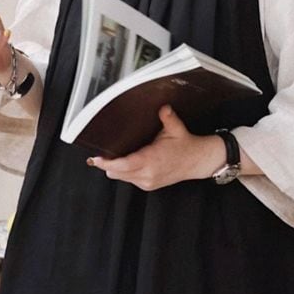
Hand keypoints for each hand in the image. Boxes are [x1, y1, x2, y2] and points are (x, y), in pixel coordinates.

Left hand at [87, 106, 226, 190]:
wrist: (197, 162)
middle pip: (118, 173)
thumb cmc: (186, 146)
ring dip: (115, 168)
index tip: (97, 157)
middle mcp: (148, 174)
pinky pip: (129, 179)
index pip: (124, 165)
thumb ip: (168, 117)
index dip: (108, 162)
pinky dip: (124, 172)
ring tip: (110, 157)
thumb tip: (163, 107)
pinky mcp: (148, 185)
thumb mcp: (177, 129)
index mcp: (152, 160)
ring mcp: (147, 182)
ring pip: (121, 177)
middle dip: (108, 164)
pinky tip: (124, 162)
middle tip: (99, 154)